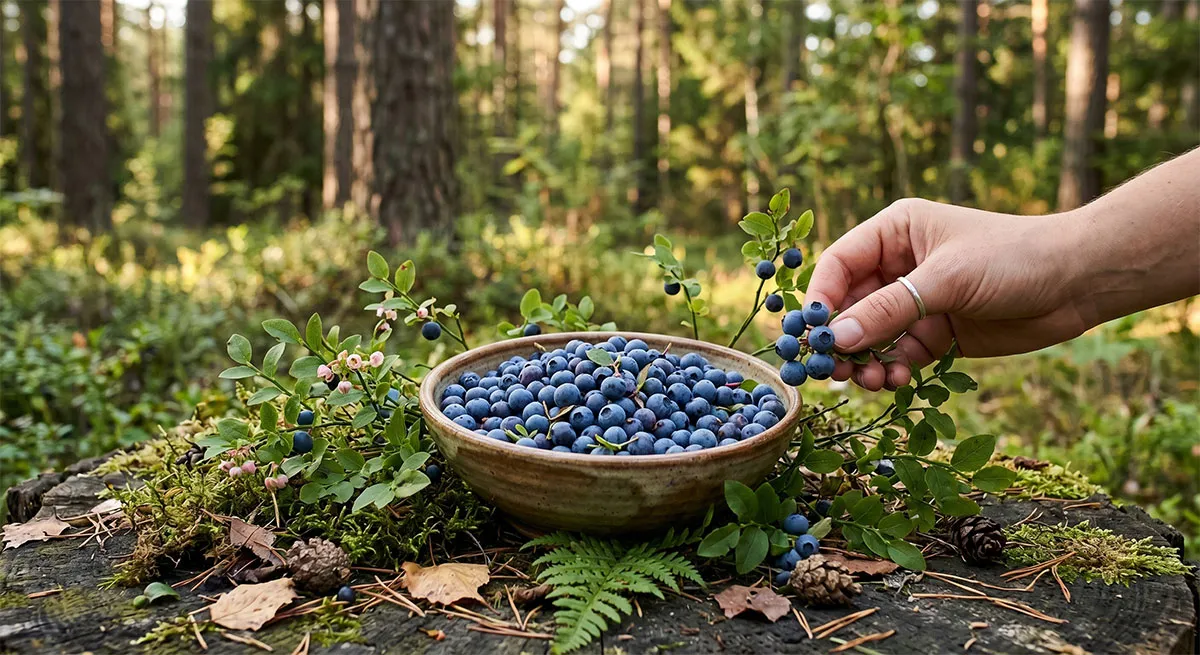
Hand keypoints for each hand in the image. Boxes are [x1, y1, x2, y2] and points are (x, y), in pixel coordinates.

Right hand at [804, 199, 1088, 390]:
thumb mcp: (946, 280)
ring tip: (872, 382)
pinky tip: (898, 382)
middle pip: (849, 306)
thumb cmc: (1012, 258)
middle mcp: (899, 266)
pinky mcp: (935, 334)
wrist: (1078, 282)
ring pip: (870, 337)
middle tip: (833, 370)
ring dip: (865, 361)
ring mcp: (917, 302)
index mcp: (895, 232)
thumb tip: (837, 339)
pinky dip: (892, 372)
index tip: (811, 333)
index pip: (838, 264)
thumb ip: (889, 310)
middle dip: (841, 339)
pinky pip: (898, 356)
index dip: (820, 298)